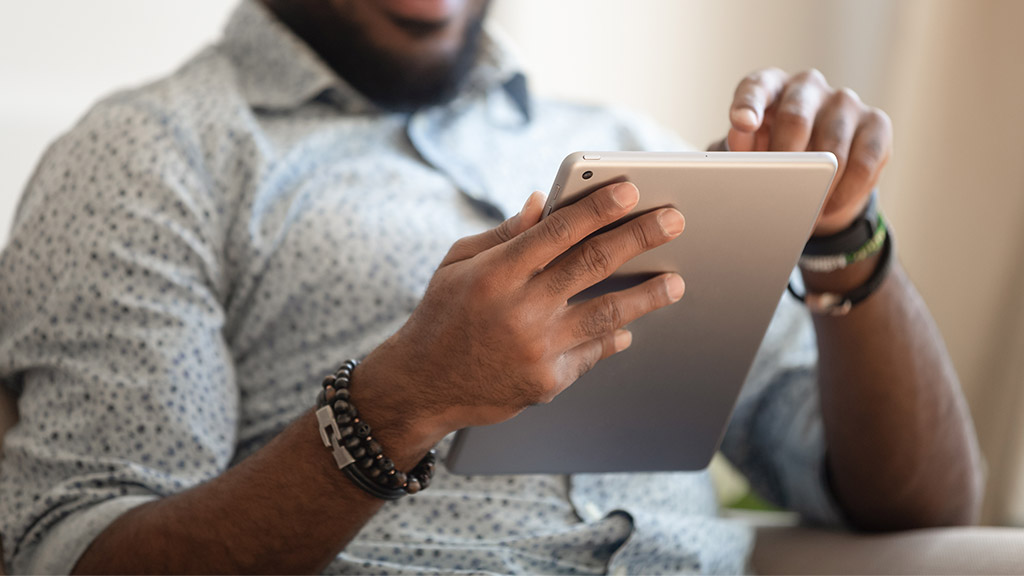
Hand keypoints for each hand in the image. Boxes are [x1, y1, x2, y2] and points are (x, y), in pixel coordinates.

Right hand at [354, 183, 685, 452]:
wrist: (423, 386)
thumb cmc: (442, 315)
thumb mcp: (458, 263)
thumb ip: (505, 234)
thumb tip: (544, 202)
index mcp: (496, 272)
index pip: (558, 231)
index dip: (598, 209)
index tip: (631, 190)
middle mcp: (520, 309)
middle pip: (593, 265)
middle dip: (639, 238)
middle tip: (674, 221)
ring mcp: (537, 348)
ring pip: (607, 313)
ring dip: (646, 295)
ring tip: (676, 281)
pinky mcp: (547, 381)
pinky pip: (592, 352)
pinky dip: (613, 337)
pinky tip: (630, 326)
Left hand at [725, 68, 892, 235]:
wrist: (817, 170)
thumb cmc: (773, 154)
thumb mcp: (750, 152)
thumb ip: (739, 150)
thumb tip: (737, 154)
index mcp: (770, 86)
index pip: (756, 87)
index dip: (748, 105)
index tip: (742, 123)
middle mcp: (807, 86)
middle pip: (796, 117)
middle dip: (784, 159)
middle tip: (776, 190)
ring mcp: (844, 102)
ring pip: (833, 143)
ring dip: (817, 182)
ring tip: (802, 211)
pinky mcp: (876, 123)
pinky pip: (866, 158)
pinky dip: (847, 189)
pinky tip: (830, 207)